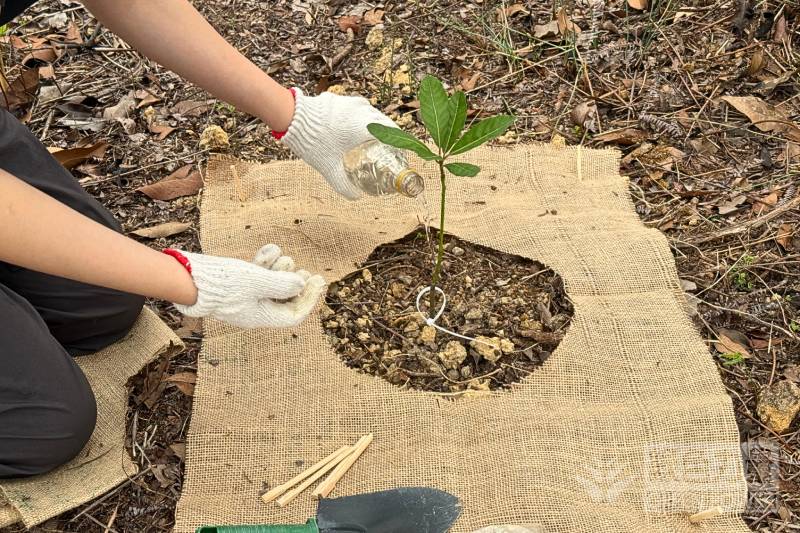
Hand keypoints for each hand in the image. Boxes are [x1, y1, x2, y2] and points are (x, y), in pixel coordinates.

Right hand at [169, 244, 325, 327]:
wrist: (187, 276)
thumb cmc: (223, 283)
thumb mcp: (257, 282)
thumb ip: (282, 284)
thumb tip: (302, 284)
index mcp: (260, 317)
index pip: (293, 314)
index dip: (309, 299)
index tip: (318, 279)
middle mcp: (254, 308)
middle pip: (284, 298)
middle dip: (294, 282)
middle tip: (304, 269)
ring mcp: (244, 294)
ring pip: (272, 282)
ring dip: (279, 267)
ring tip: (278, 257)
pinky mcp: (236, 280)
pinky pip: (257, 272)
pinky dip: (264, 260)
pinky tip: (266, 250)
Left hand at [279, 89, 396, 199]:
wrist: (292, 117)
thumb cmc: (314, 142)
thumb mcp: (330, 168)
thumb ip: (343, 185)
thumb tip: (355, 197)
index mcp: (366, 125)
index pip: (394, 132)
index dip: (401, 143)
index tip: (401, 152)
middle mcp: (362, 109)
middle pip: (383, 122)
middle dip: (388, 136)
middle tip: (386, 150)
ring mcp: (350, 101)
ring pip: (369, 113)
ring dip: (372, 125)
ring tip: (369, 140)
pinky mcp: (339, 99)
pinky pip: (355, 108)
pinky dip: (358, 118)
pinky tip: (349, 130)